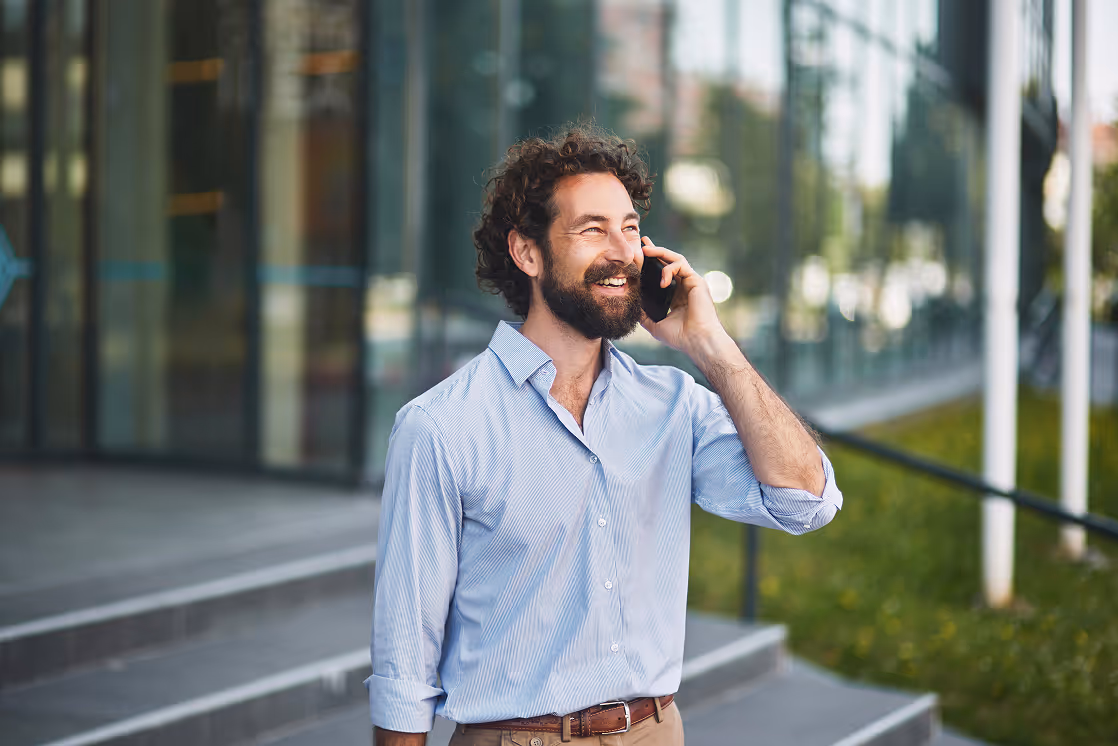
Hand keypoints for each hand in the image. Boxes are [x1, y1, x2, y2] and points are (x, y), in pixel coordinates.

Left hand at [639, 237, 734, 359]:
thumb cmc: (680, 337)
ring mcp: (691, 282)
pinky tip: (662, 282)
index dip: (652, 263)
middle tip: (642, 243)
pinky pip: (681, 265)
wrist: (696, 341)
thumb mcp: (655, 325)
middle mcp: (685, 286)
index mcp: (676, 296)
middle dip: (655, 251)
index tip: (640, 256)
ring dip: (660, 252)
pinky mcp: (696, 280)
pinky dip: (669, 269)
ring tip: (646, 250)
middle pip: (669, 262)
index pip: (663, 274)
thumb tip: (632, 308)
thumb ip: (645, 316)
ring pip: (675, 259)